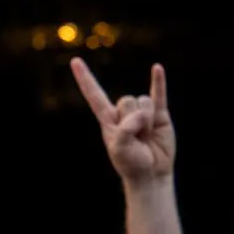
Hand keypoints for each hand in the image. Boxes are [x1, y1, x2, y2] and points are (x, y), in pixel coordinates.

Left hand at [72, 59, 175, 184]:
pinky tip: (157, 68)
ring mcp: (142, 111)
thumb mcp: (120, 149)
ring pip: (142, 101)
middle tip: (136, 137)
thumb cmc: (130, 162)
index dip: (85, 78)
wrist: (151, 171)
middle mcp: (123, 112)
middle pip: (126, 100)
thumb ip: (126, 130)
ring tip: (146, 135)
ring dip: (146, 120)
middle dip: (132, 119)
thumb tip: (140, 114)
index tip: (75, 61)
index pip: (94, 95)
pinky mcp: (159, 114)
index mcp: (107, 119)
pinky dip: (159, 81)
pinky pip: (159, 94)